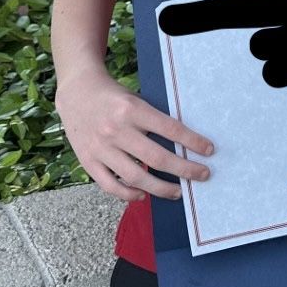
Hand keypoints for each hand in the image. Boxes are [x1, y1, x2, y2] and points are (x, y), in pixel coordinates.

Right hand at [54, 69, 213, 203]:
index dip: (193, 142)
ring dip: (162, 189)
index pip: (170, 129)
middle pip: (157, 159)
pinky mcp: (88, 161)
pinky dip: (129, 194)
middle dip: (185, 170)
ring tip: (178, 191)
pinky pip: (111, 185)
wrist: (76, 91)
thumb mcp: (136, 99)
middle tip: (203, 175)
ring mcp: (100, 148)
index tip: (209, 150)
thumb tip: (184, 144)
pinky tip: (143, 194)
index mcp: (131, 109)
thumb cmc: (113, 96)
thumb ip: (153, 119)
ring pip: (136, 177)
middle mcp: (116, 130)